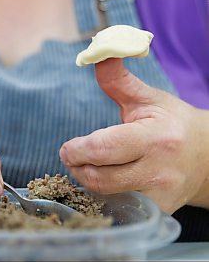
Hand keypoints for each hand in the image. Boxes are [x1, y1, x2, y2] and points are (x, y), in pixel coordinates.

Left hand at [60, 58, 208, 212]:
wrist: (208, 158)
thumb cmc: (174, 123)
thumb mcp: (148, 98)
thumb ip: (118, 80)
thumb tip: (95, 52)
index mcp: (155, 137)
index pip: (104, 148)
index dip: (78, 149)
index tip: (68, 147)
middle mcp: (158, 170)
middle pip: (100, 176)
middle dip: (77, 165)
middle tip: (71, 156)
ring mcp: (160, 194)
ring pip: (106, 193)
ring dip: (87, 179)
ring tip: (85, 164)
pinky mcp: (158, 209)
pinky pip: (119, 204)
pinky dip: (105, 193)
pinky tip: (106, 179)